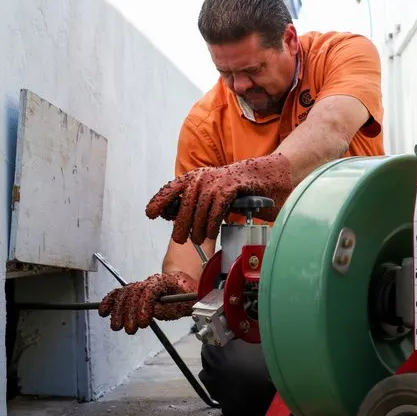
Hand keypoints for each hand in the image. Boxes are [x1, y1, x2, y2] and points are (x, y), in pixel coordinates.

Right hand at [98, 271, 196, 334]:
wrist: (182, 289)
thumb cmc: (183, 298)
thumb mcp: (182, 305)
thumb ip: (167, 308)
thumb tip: (153, 311)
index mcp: (163, 282)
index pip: (149, 291)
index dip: (144, 306)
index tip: (142, 323)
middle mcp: (149, 282)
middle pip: (134, 293)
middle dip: (129, 313)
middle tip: (130, 329)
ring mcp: (140, 286)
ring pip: (124, 294)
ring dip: (118, 311)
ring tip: (116, 326)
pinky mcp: (134, 291)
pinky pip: (119, 294)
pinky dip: (109, 301)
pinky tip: (103, 311)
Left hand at [145, 154, 293, 244]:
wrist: (266, 177)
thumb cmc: (239, 189)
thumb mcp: (215, 196)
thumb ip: (200, 205)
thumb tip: (182, 222)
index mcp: (197, 177)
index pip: (172, 188)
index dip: (160, 201)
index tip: (150, 214)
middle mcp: (204, 176)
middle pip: (185, 203)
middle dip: (181, 223)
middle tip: (181, 239)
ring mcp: (218, 180)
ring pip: (200, 207)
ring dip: (197, 227)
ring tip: (198, 239)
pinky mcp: (232, 186)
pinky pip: (217, 208)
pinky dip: (212, 222)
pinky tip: (211, 231)